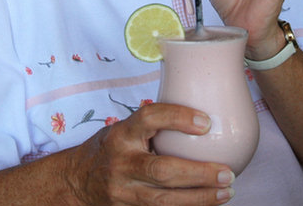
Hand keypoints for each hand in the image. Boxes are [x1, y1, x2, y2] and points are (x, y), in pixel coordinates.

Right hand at [66, 103, 234, 204]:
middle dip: (199, 173)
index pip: (149, 118)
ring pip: (165, 201)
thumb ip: (153, 124)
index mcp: (121, 134)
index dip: (178, 118)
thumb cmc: (109, 148)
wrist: (75, 181)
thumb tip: (202, 107)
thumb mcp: (123, 128)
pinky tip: (209, 203)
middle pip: (162, 171)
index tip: (206, 122)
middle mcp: (121, 163)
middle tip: (227, 171)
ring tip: (226, 190)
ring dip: (200, 197)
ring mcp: (123, 192)